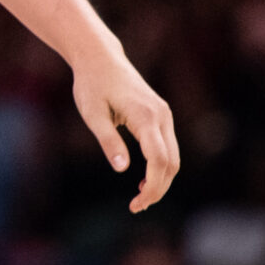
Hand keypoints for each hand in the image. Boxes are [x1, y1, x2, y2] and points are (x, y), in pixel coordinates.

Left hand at [70, 47, 179, 212]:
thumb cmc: (91, 84)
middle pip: (172, 162)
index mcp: (145, 115)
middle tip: (136, 207)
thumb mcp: (92, 114)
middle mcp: (161, 115)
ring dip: (161, 180)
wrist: (100, 58)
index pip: (160, 159)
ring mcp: (164, 114)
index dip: (153, 186)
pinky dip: (160, 167)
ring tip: (139, 198)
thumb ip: (108, 141)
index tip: (136, 204)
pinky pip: (167, 147)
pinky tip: (143, 180)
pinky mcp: (160, 115)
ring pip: (173, 156)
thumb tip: (122, 169)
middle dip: (158, 189)